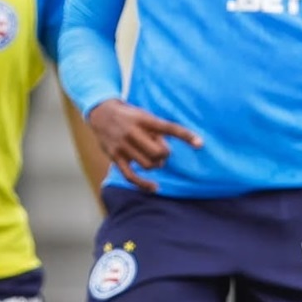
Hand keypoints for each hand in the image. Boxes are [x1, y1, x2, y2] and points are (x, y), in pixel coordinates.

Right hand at [88, 99, 202, 192]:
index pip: (169, 128)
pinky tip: (154, 187)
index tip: (200, 143)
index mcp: (144, 119)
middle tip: (163, 152)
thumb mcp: (144, 115)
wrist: (101, 113)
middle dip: (165, 155)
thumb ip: (157, 131)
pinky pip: (131, 176)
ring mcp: (123, 146)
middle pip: (158, 152)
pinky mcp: (115, 157)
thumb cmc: (131, 116)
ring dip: (156, 165)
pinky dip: (144, 184)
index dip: (185, 136)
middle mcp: (133, 132)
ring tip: (155, 160)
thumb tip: (166, 152)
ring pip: (148, 164)